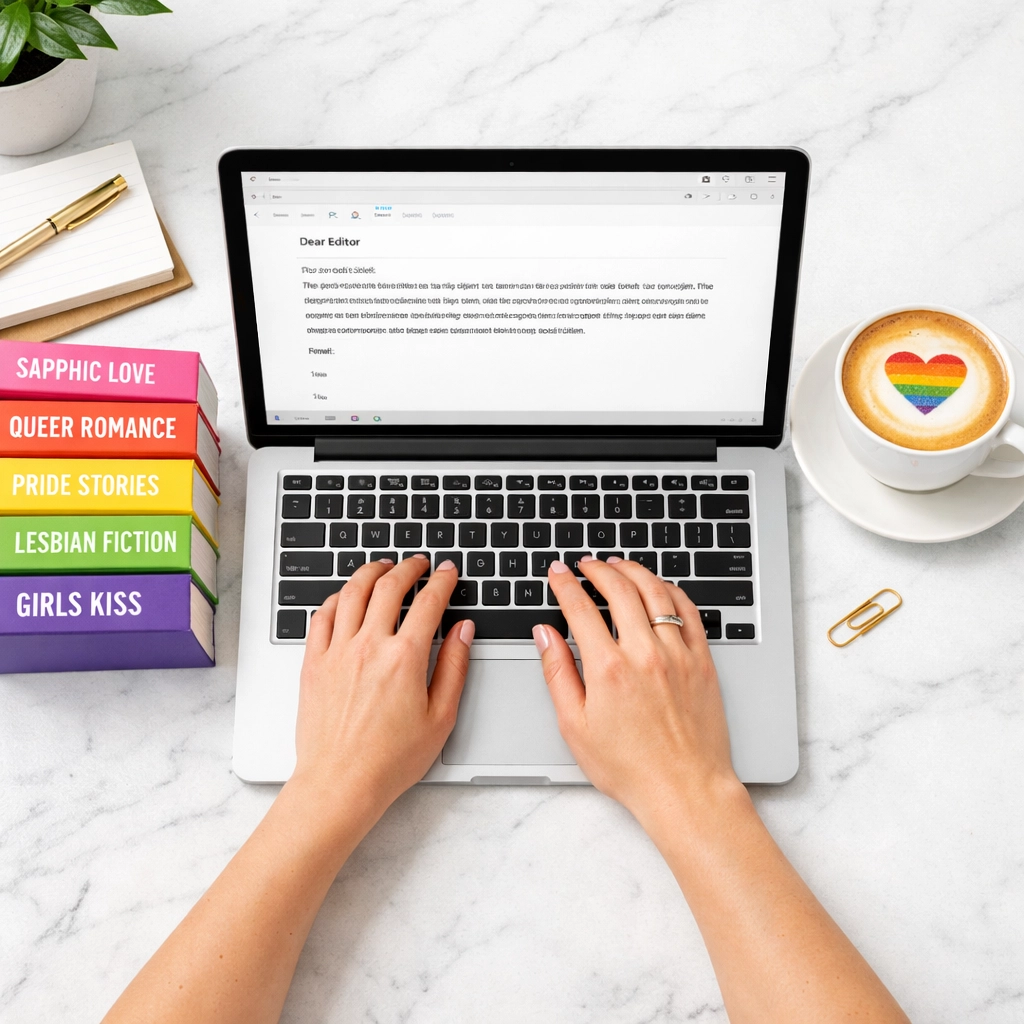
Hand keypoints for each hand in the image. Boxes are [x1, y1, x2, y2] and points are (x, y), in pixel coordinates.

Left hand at [290, 555, 473, 821]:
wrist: (340, 783)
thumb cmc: (390, 760)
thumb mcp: (440, 717)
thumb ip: (454, 667)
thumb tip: (463, 631)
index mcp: (405, 658)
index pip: (428, 602)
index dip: (442, 580)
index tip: (447, 572)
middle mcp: (369, 646)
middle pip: (389, 586)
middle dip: (409, 567)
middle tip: (418, 563)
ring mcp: (337, 652)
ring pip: (352, 592)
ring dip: (371, 572)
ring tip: (382, 567)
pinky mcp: (314, 662)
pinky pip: (322, 615)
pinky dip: (337, 598)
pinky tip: (346, 596)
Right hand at [535, 556, 739, 826]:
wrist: (685, 789)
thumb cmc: (630, 767)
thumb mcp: (575, 726)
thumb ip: (558, 673)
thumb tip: (545, 635)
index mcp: (608, 669)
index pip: (580, 608)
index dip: (565, 584)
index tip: (558, 573)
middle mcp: (644, 653)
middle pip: (619, 589)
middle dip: (598, 569)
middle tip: (586, 565)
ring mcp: (677, 654)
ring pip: (656, 592)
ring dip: (634, 571)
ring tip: (618, 566)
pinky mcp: (702, 661)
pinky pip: (688, 612)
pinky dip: (671, 591)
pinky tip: (660, 587)